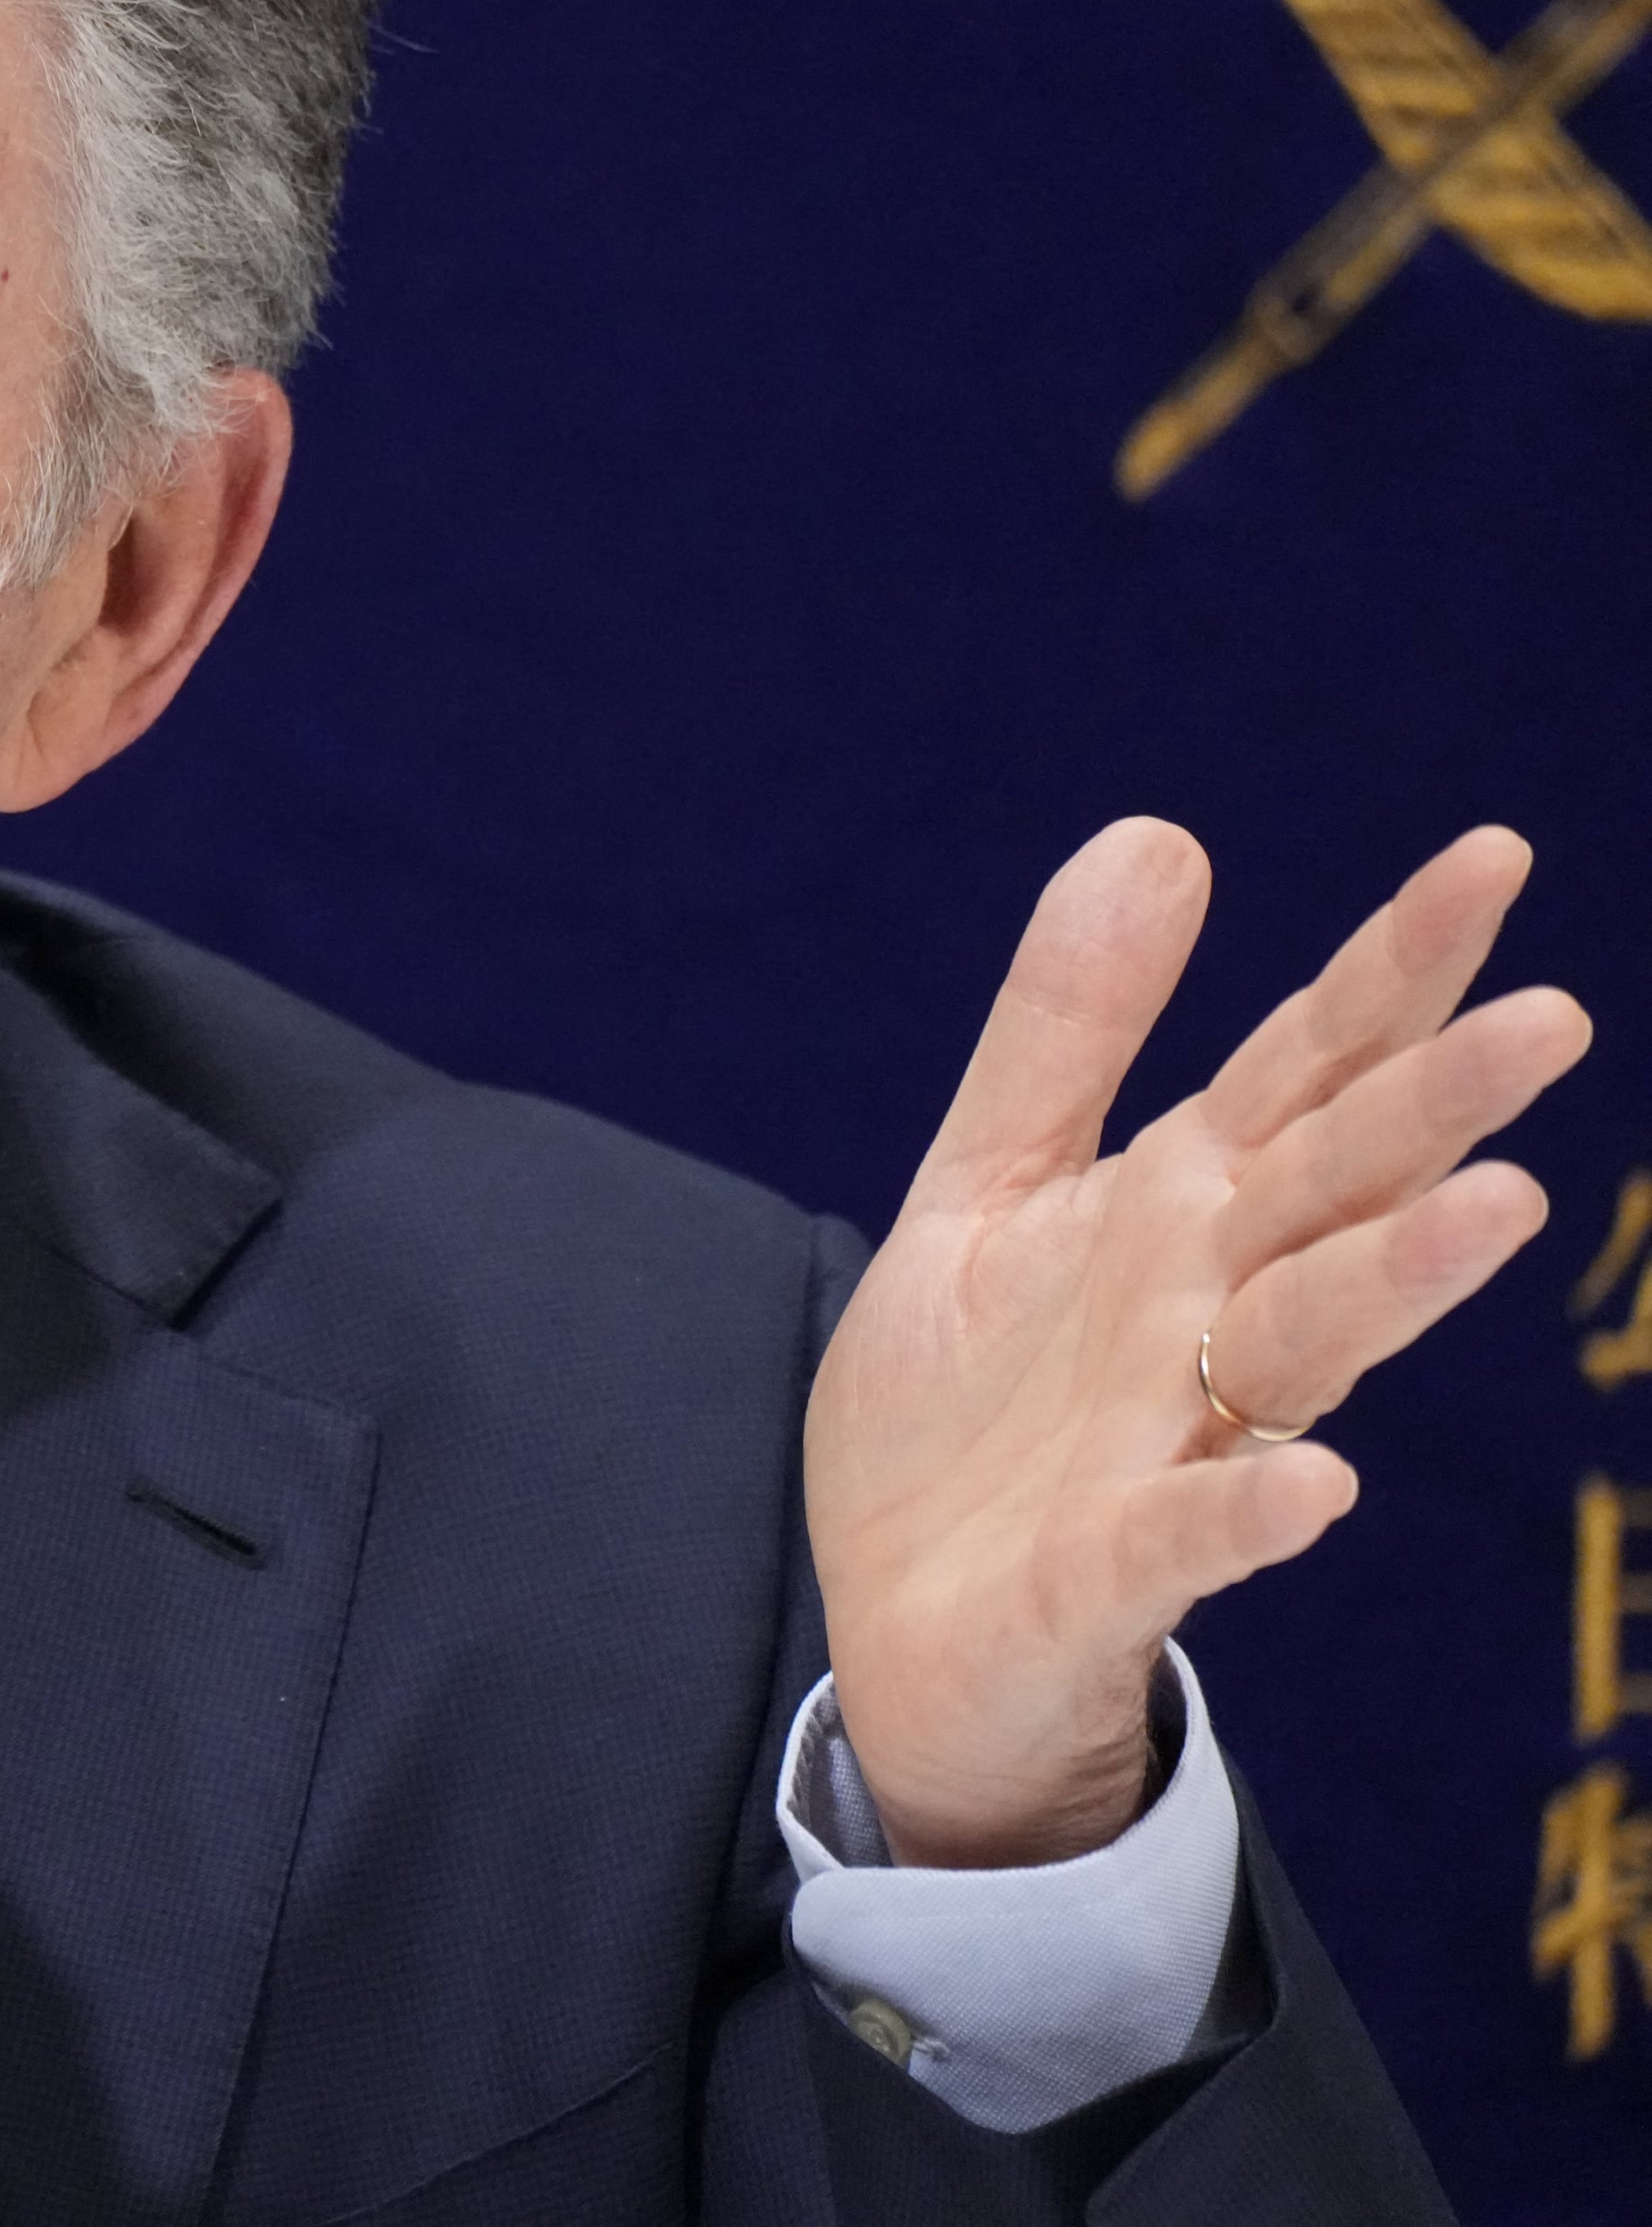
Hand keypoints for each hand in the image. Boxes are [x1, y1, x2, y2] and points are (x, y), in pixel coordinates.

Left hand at [808, 820, 1588, 1866]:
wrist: (902, 1621)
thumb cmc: (974, 1402)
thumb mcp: (995, 1178)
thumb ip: (1073, 1026)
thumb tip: (1164, 832)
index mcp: (1182, 1211)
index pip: (1310, 1070)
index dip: (1392, 969)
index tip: (1492, 854)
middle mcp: (1208, 1317)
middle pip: (1337, 1193)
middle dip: (1433, 1112)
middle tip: (1551, 1019)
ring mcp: (1174, 1444)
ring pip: (1305, 1348)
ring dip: (1396, 1281)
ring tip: (1496, 1203)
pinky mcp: (1108, 1571)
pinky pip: (1186, 1538)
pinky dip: (1248, 1513)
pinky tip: (1322, 1481)